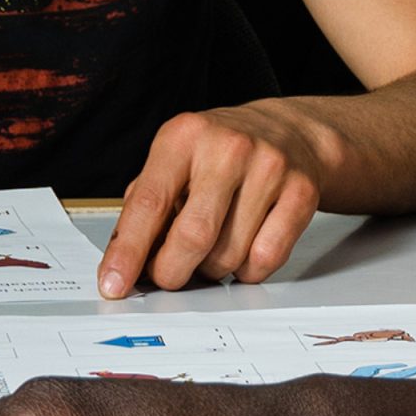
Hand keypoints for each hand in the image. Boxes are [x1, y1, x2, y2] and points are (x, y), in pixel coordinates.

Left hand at [98, 104, 329, 297]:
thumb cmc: (221, 153)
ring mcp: (270, 169)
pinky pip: (266, 259)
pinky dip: (247, 272)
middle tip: (168, 276)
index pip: (149, 203)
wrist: (291, 131)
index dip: (129, 251)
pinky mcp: (301, 193)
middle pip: (193, 236)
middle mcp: (229, 148)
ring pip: (230, 255)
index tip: (114, 283)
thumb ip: (145, 207)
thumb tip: (123, 263)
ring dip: (212, 270)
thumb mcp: (174, 161)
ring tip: (212, 250)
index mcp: (184, 136)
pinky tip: (243, 252)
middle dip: (172, 271)